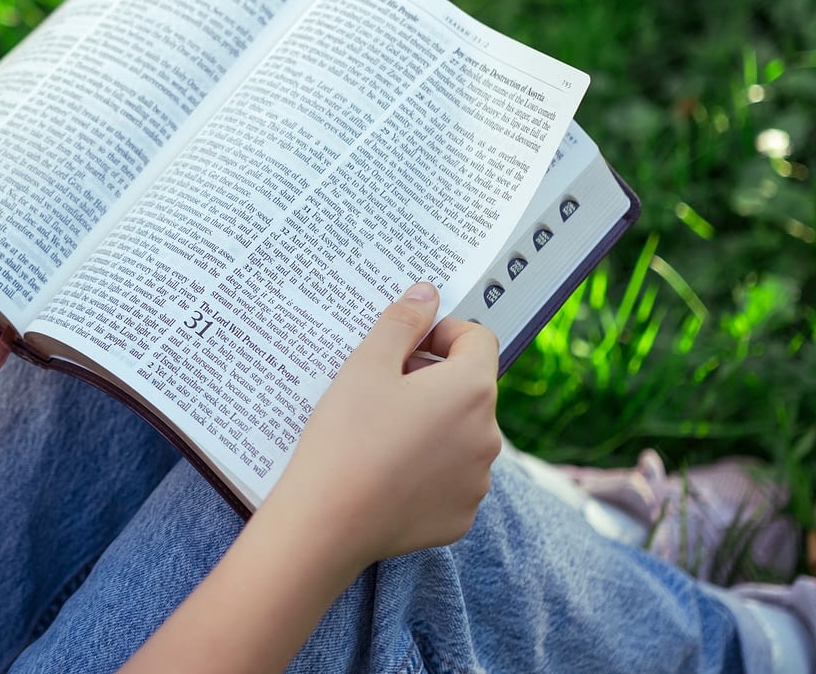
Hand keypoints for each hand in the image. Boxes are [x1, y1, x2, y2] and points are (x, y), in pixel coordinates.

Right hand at [254, 282, 501, 593]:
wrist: (327, 521)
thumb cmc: (345, 438)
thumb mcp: (366, 365)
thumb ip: (402, 322)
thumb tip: (428, 293)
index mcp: (470, 390)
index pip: (478, 339)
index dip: (441, 334)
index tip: (404, 347)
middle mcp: (488, 435)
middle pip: (469, 388)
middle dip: (431, 380)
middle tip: (379, 390)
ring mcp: (477, 480)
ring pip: (461, 434)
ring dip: (431, 424)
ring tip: (379, 434)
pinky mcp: (460, 515)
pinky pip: (451, 477)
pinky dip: (427, 468)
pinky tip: (386, 471)